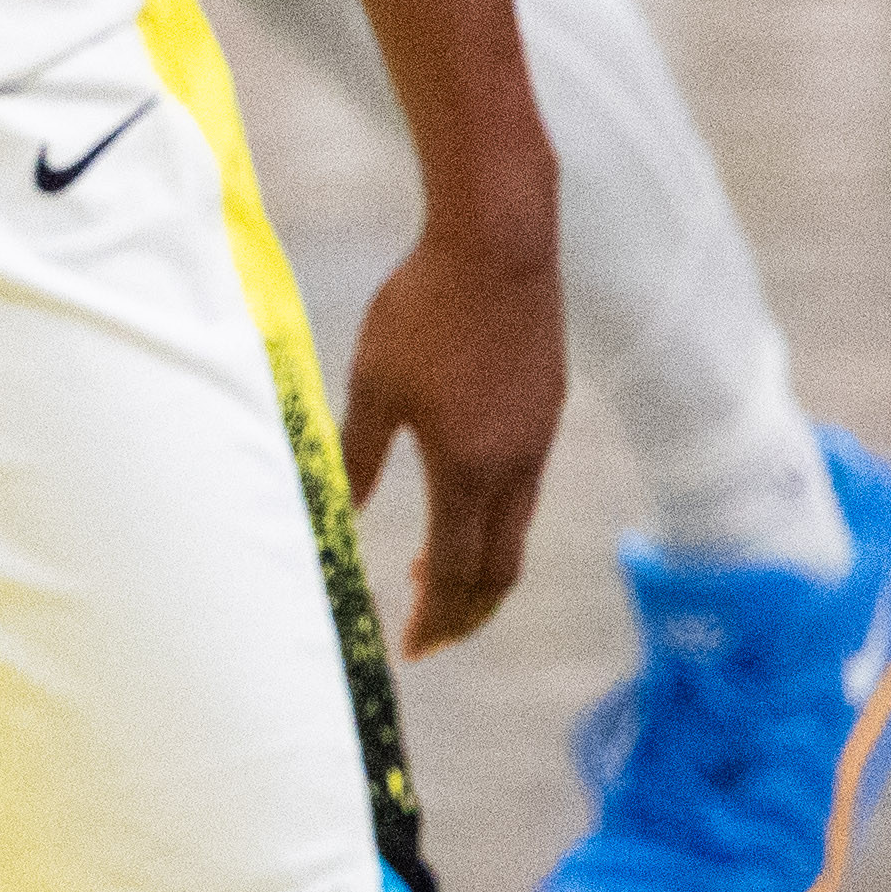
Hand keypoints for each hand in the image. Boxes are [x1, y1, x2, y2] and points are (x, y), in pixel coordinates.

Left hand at [339, 221, 564, 654]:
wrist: (498, 241)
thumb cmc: (424, 309)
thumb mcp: (373, 385)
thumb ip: (358, 456)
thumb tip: (343, 512)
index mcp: (468, 469)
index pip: (455, 573)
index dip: (433, 620)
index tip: (409, 650)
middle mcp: (515, 465)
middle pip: (499, 570)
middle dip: (464, 615)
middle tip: (430, 639)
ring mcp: (539, 437)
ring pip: (516, 531)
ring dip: (478, 568)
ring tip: (432, 582)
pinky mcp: (547, 408)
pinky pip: (525, 489)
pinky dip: (493, 522)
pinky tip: (462, 509)